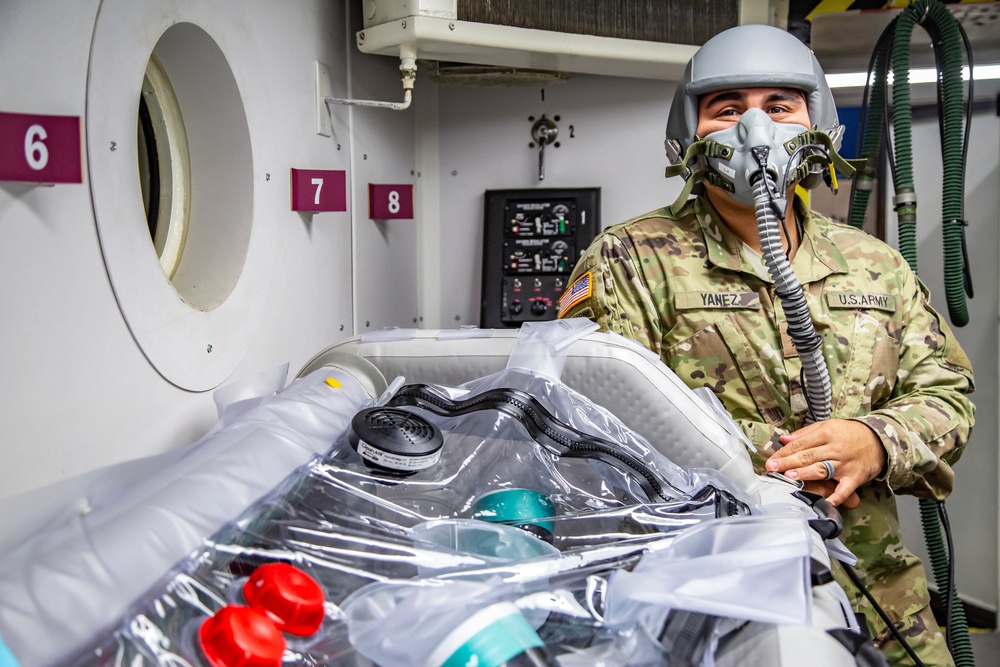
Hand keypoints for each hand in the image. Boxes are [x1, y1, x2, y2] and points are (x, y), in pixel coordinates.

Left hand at [765, 419, 885, 507]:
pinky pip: (845, 489)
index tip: (770, 460)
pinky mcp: (855, 477)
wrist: (879, 440)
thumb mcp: (828, 426)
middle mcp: (834, 448)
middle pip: (808, 456)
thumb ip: (804, 434)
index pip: (800, 444)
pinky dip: (836, 497)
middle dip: (788, 462)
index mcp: (826, 433)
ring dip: (806, 473)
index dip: (784, 452)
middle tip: (772, 468)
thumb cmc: (849, 434)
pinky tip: (825, 503)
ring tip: (790, 476)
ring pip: (822, 469)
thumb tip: (784, 439)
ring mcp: (845, 464)